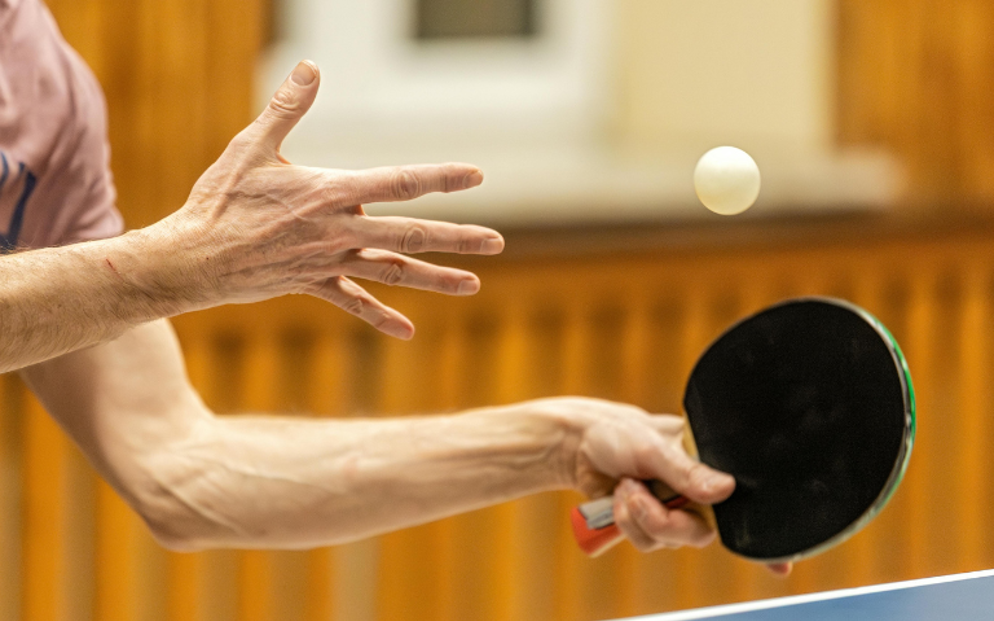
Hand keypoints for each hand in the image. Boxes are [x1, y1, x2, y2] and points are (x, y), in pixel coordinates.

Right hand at [154, 60, 503, 336]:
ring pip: (392, 271)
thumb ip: (286, 108)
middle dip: (456, 236)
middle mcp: (338, 230)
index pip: (398, 182)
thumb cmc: (219, 199)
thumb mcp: (251, 147)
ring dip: (435, 279)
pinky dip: (380, 317)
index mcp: (330, 192)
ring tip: (473, 285)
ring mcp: (328, 262)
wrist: (191, 259)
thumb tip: (311, 66)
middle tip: (496, 242)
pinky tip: (408, 332)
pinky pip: (353, 303)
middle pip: (408, 233)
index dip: (439, 177)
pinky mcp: (313, 284)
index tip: (476, 175)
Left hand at [555, 398, 792, 573]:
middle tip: (640, 495)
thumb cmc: (621, 433)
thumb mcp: (653, 446)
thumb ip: (687, 471)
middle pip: (700, 533)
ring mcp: (673, 509)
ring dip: (639, 516)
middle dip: (665, 521)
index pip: (743, 501)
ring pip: (669, 541)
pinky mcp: (648, 522)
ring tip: (625, 486)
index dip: (760, 534)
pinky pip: (646, 541)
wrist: (580, 446)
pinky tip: (618, 497)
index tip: (781, 562)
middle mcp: (697, 492)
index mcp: (709, 466)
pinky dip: (627, 522)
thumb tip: (726, 490)